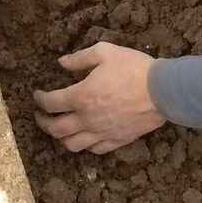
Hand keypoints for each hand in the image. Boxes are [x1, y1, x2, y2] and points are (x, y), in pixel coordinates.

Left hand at [33, 43, 165, 153]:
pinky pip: (94, 149)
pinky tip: (84, 138)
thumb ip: (80, 58)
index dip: (39, 99)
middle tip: (40, 115)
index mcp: (81, 96)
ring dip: (60, 138)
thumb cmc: (134, 68)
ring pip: (72, 144)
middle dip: (43, 122)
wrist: (164, 91)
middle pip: (56, 128)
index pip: (51, 103)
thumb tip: (62, 63)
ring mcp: (102, 133)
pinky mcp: (117, 140)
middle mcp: (87, 119)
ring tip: (59, 129)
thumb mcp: (105, 52)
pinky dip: (84, 145)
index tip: (37, 95)